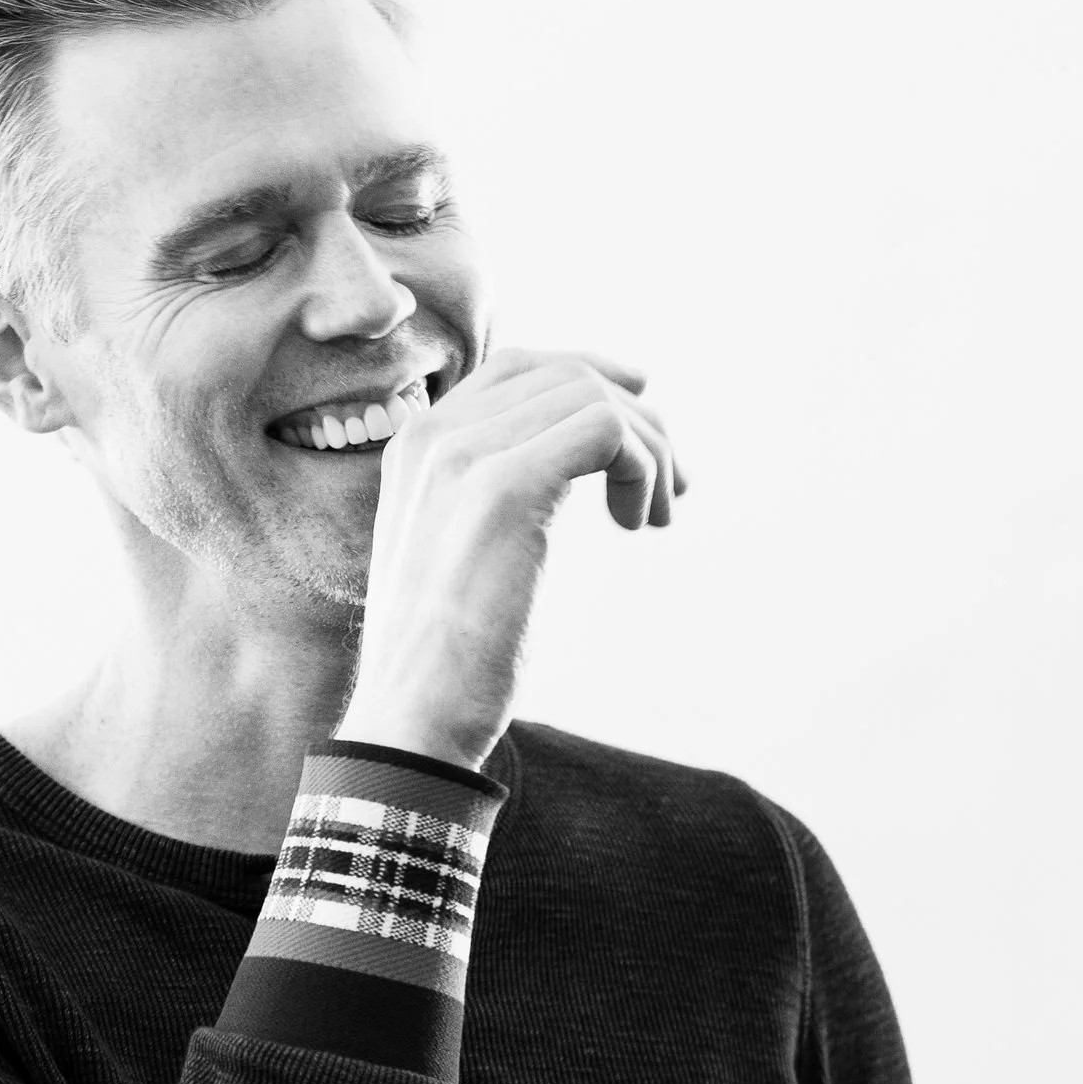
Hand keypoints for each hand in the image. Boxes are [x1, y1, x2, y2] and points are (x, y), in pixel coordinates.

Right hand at [335, 347, 682, 769]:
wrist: (411, 718)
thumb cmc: (443, 657)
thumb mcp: (457, 550)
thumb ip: (492, 493)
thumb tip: (571, 460)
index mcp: (416, 444)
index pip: (519, 366)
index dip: (592, 375)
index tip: (644, 412)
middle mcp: (433, 434)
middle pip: (564, 375)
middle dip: (637, 422)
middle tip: (671, 491)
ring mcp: (464, 455)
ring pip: (591, 397)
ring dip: (649, 451)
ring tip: (655, 516)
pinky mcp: (506, 488)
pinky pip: (606, 431)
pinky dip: (642, 467)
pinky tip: (637, 524)